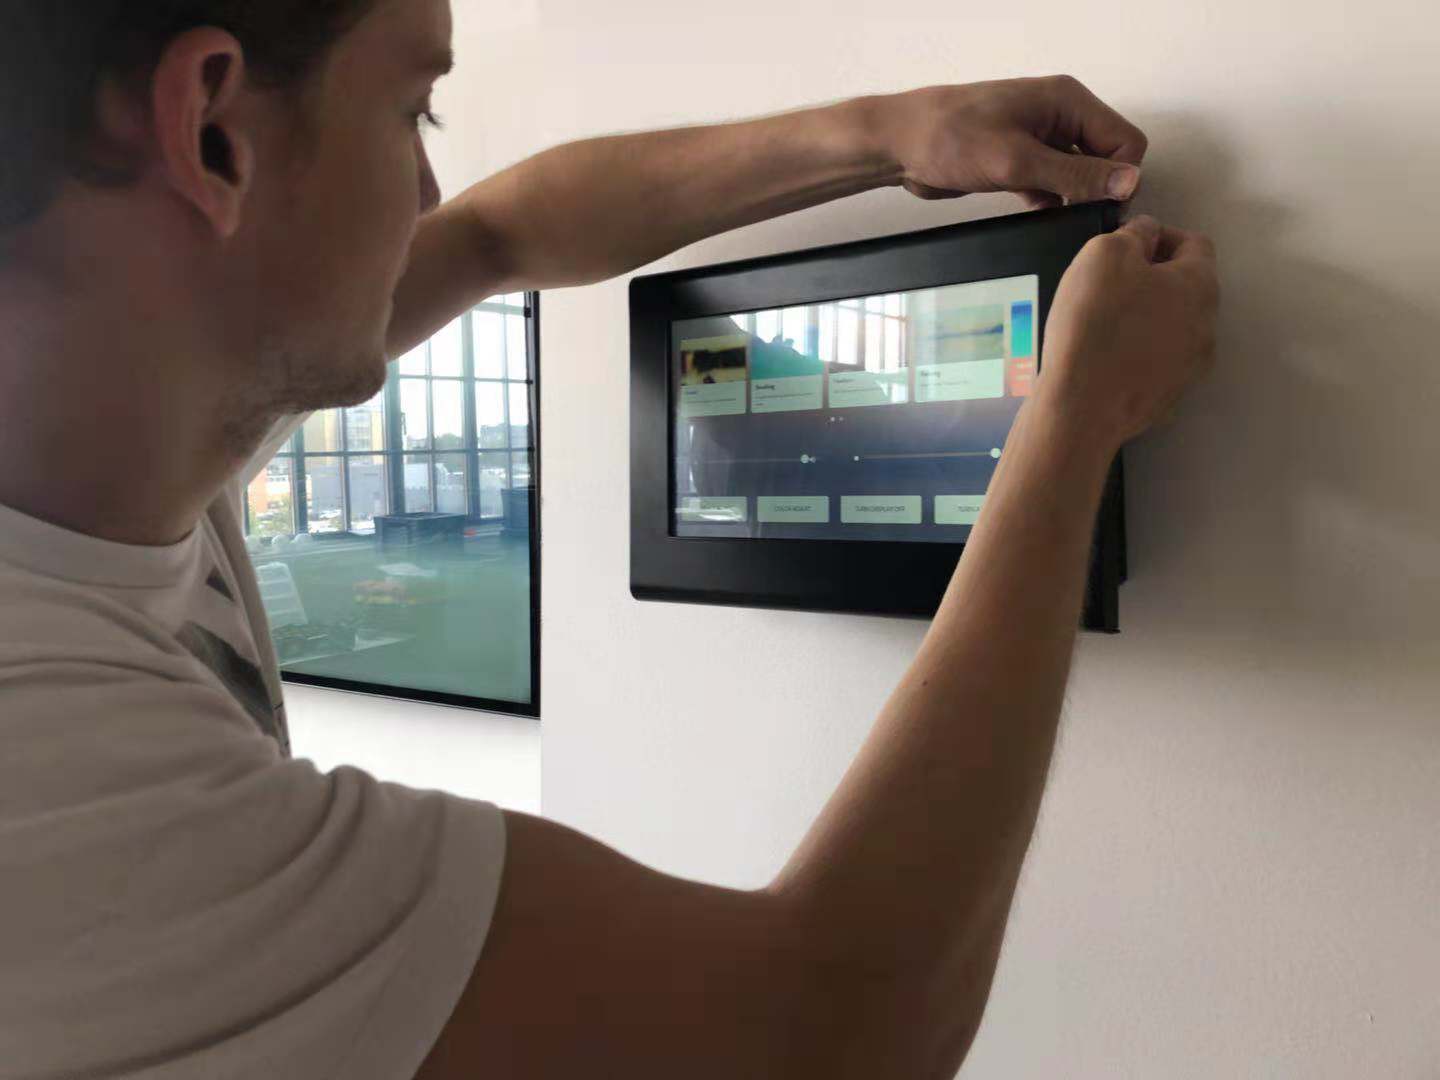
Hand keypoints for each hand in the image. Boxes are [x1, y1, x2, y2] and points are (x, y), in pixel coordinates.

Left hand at [877, 75, 1147, 209]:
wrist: (899, 145)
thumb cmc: (950, 138)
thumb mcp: (1016, 160)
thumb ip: (1074, 174)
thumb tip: (1128, 182)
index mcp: (1067, 102)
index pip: (1124, 142)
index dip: (1118, 179)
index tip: (1097, 208)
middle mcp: (1059, 116)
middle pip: (1105, 160)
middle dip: (1096, 191)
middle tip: (1073, 218)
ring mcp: (1039, 139)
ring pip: (1078, 177)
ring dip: (1071, 200)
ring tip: (1053, 220)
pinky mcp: (1019, 162)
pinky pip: (1052, 187)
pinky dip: (1050, 204)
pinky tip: (1036, 218)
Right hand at [1035, 214, 1219, 447]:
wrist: (1080, 409)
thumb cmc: (1095, 322)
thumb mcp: (1105, 254)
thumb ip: (1133, 234)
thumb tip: (1145, 233)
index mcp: (1200, 285)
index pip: (1195, 244)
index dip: (1160, 235)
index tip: (1126, 243)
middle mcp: (1207, 327)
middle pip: (1186, 289)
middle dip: (1154, 279)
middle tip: (1110, 283)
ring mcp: (1190, 370)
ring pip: (1172, 330)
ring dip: (1146, 319)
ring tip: (1104, 324)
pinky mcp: (1167, 400)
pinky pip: (1155, 366)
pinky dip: (1136, 356)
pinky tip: (1103, 360)